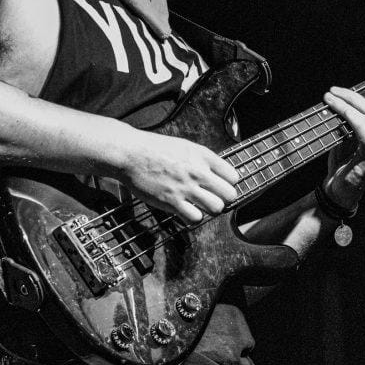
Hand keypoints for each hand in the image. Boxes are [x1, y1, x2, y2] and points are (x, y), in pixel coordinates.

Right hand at [114, 129, 238, 223]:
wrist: (131, 154)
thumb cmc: (155, 149)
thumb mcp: (185, 146)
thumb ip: (202, 160)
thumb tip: (217, 174)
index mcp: (203, 156)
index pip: (233, 176)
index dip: (228, 183)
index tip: (219, 186)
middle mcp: (198, 171)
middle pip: (229, 195)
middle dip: (223, 199)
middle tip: (213, 198)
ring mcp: (186, 187)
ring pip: (216, 208)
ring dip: (210, 210)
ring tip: (200, 206)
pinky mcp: (172, 202)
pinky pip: (195, 218)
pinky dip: (192, 218)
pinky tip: (185, 211)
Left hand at [323, 79, 364, 202]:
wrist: (340, 190)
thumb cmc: (345, 160)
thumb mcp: (349, 135)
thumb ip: (350, 118)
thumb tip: (337, 97)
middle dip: (352, 96)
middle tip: (332, 91)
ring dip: (346, 106)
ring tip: (329, 100)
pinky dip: (353, 123)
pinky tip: (339, 116)